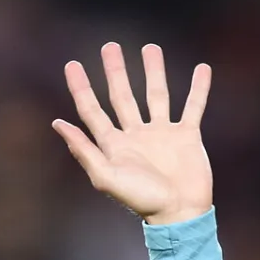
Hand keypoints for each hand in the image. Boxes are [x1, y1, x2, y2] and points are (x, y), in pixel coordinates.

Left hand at [53, 43, 212, 225]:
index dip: (81, 88)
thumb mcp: (106, 177)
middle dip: (115, 72)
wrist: (179, 213)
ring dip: (153, 72)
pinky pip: (192, 107)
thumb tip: (58, 123)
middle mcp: (135, 135)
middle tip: (110, 46)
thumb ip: (84, 150)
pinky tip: (202, 69)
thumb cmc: (141, 200)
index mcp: (113, 145)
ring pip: (156, 95)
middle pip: (122, 96)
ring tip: (151, 48)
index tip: (73, 64)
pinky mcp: (187, 137)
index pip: (92, 110)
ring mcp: (162, 135)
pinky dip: (198, 89)